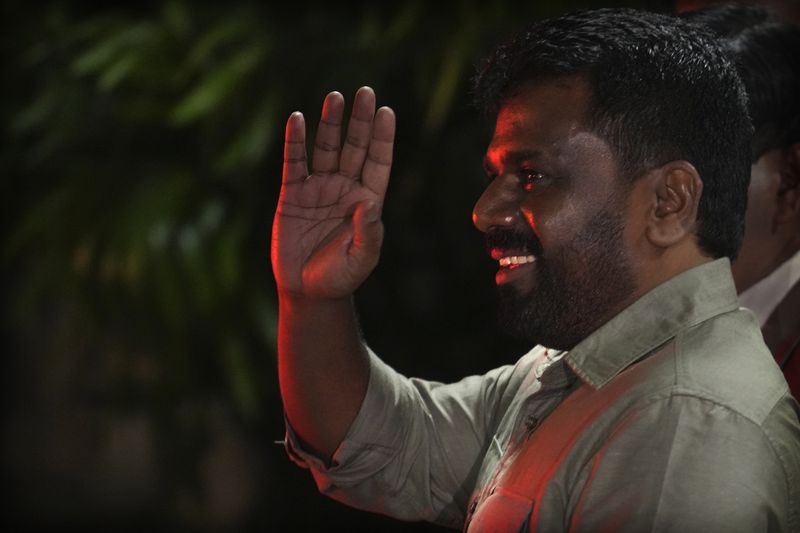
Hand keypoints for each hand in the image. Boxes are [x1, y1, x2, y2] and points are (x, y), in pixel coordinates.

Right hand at [271, 87, 395, 299]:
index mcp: (367, 201)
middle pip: (354, 147)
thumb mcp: (361, 259)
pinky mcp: (292, 194)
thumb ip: (368, 233)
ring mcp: (318, 189)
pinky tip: (296, 119)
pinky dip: (294, 141)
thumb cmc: (340, 278)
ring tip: (334, 97)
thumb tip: (369, 204)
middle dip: (359, 121)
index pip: (378, 162)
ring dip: (330, 123)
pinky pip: (294, 163)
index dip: (382, 137)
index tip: (386, 112)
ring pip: (325, 148)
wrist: (307, 291)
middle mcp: (345, 189)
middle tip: (364, 92)